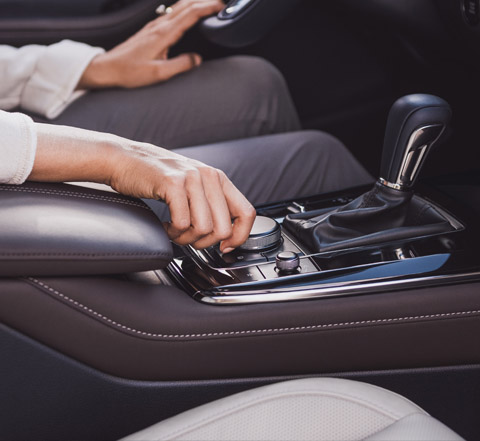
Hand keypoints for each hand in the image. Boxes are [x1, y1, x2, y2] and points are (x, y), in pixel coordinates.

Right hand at [31, 124, 255, 251]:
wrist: (124, 159)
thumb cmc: (157, 177)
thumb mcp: (193, 186)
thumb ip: (211, 204)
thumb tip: (228, 236)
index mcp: (218, 178)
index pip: (247, 213)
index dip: (239, 237)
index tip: (224, 247)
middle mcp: (209, 176)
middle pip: (223, 228)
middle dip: (205, 243)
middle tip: (188, 238)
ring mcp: (191, 179)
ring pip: (204, 228)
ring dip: (186, 238)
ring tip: (174, 231)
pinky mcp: (172, 184)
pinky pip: (182, 223)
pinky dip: (172, 232)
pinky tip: (164, 225)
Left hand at [78, 0, 223, 88]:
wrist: (109, 68)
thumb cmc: (130, 71)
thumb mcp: (158, 73)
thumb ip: (180, 65)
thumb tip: (196, 59)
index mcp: (163, 33)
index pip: (190, 14)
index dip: (208, 7)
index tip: (221, 6)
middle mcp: (159, 25)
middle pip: (185, 5)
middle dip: (204, 1)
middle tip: (221, 3)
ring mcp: (153, 25)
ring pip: (178, 6)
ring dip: (195, 2)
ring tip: (209, 4)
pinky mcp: (150, 30)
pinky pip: (172, 13)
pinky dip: (185, 9)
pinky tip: (188, 12)